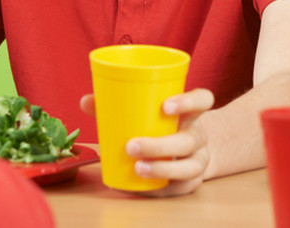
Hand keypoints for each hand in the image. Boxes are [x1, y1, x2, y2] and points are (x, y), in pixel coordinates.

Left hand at [79, 89, 215, 196]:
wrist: (186, 152)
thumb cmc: (160, 128)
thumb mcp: (147, 114)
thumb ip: (118, 106)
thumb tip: (86, 101)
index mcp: (190, 113)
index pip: (203, 100)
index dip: (189, 102)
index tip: (165, 106)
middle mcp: (198, 136)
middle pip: (190, 140)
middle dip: (161, 145)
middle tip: (131, 146)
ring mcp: (198, 159)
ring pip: (189, 167)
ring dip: (162, 170)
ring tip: (137, 169)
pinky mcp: (191, 182)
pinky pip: (180, 188)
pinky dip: (159, 188)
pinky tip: (140, 187)